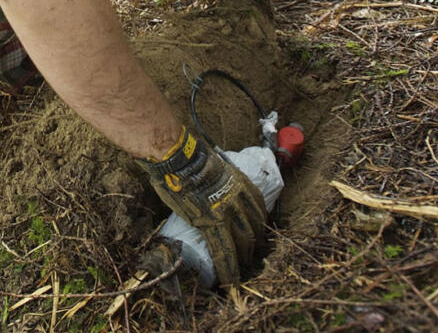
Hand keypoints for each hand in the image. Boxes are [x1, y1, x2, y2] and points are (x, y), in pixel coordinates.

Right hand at [136, 127, 266, 286]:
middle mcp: (240, 200)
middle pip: (254, 229)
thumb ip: (216, 178)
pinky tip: (229, 280)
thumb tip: (207, 183)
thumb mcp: (213, 166)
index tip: (255, 234)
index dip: (258, 225)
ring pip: (243, 243)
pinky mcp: (211, 223)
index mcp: (242, 184)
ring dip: (243, 259)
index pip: (258, 210)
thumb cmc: (188, 157)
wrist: (178, 158)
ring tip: (239, 271)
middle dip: (253, 246)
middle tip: (249, 256)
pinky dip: (228, 268)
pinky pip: (224, 251)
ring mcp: (227, 213)